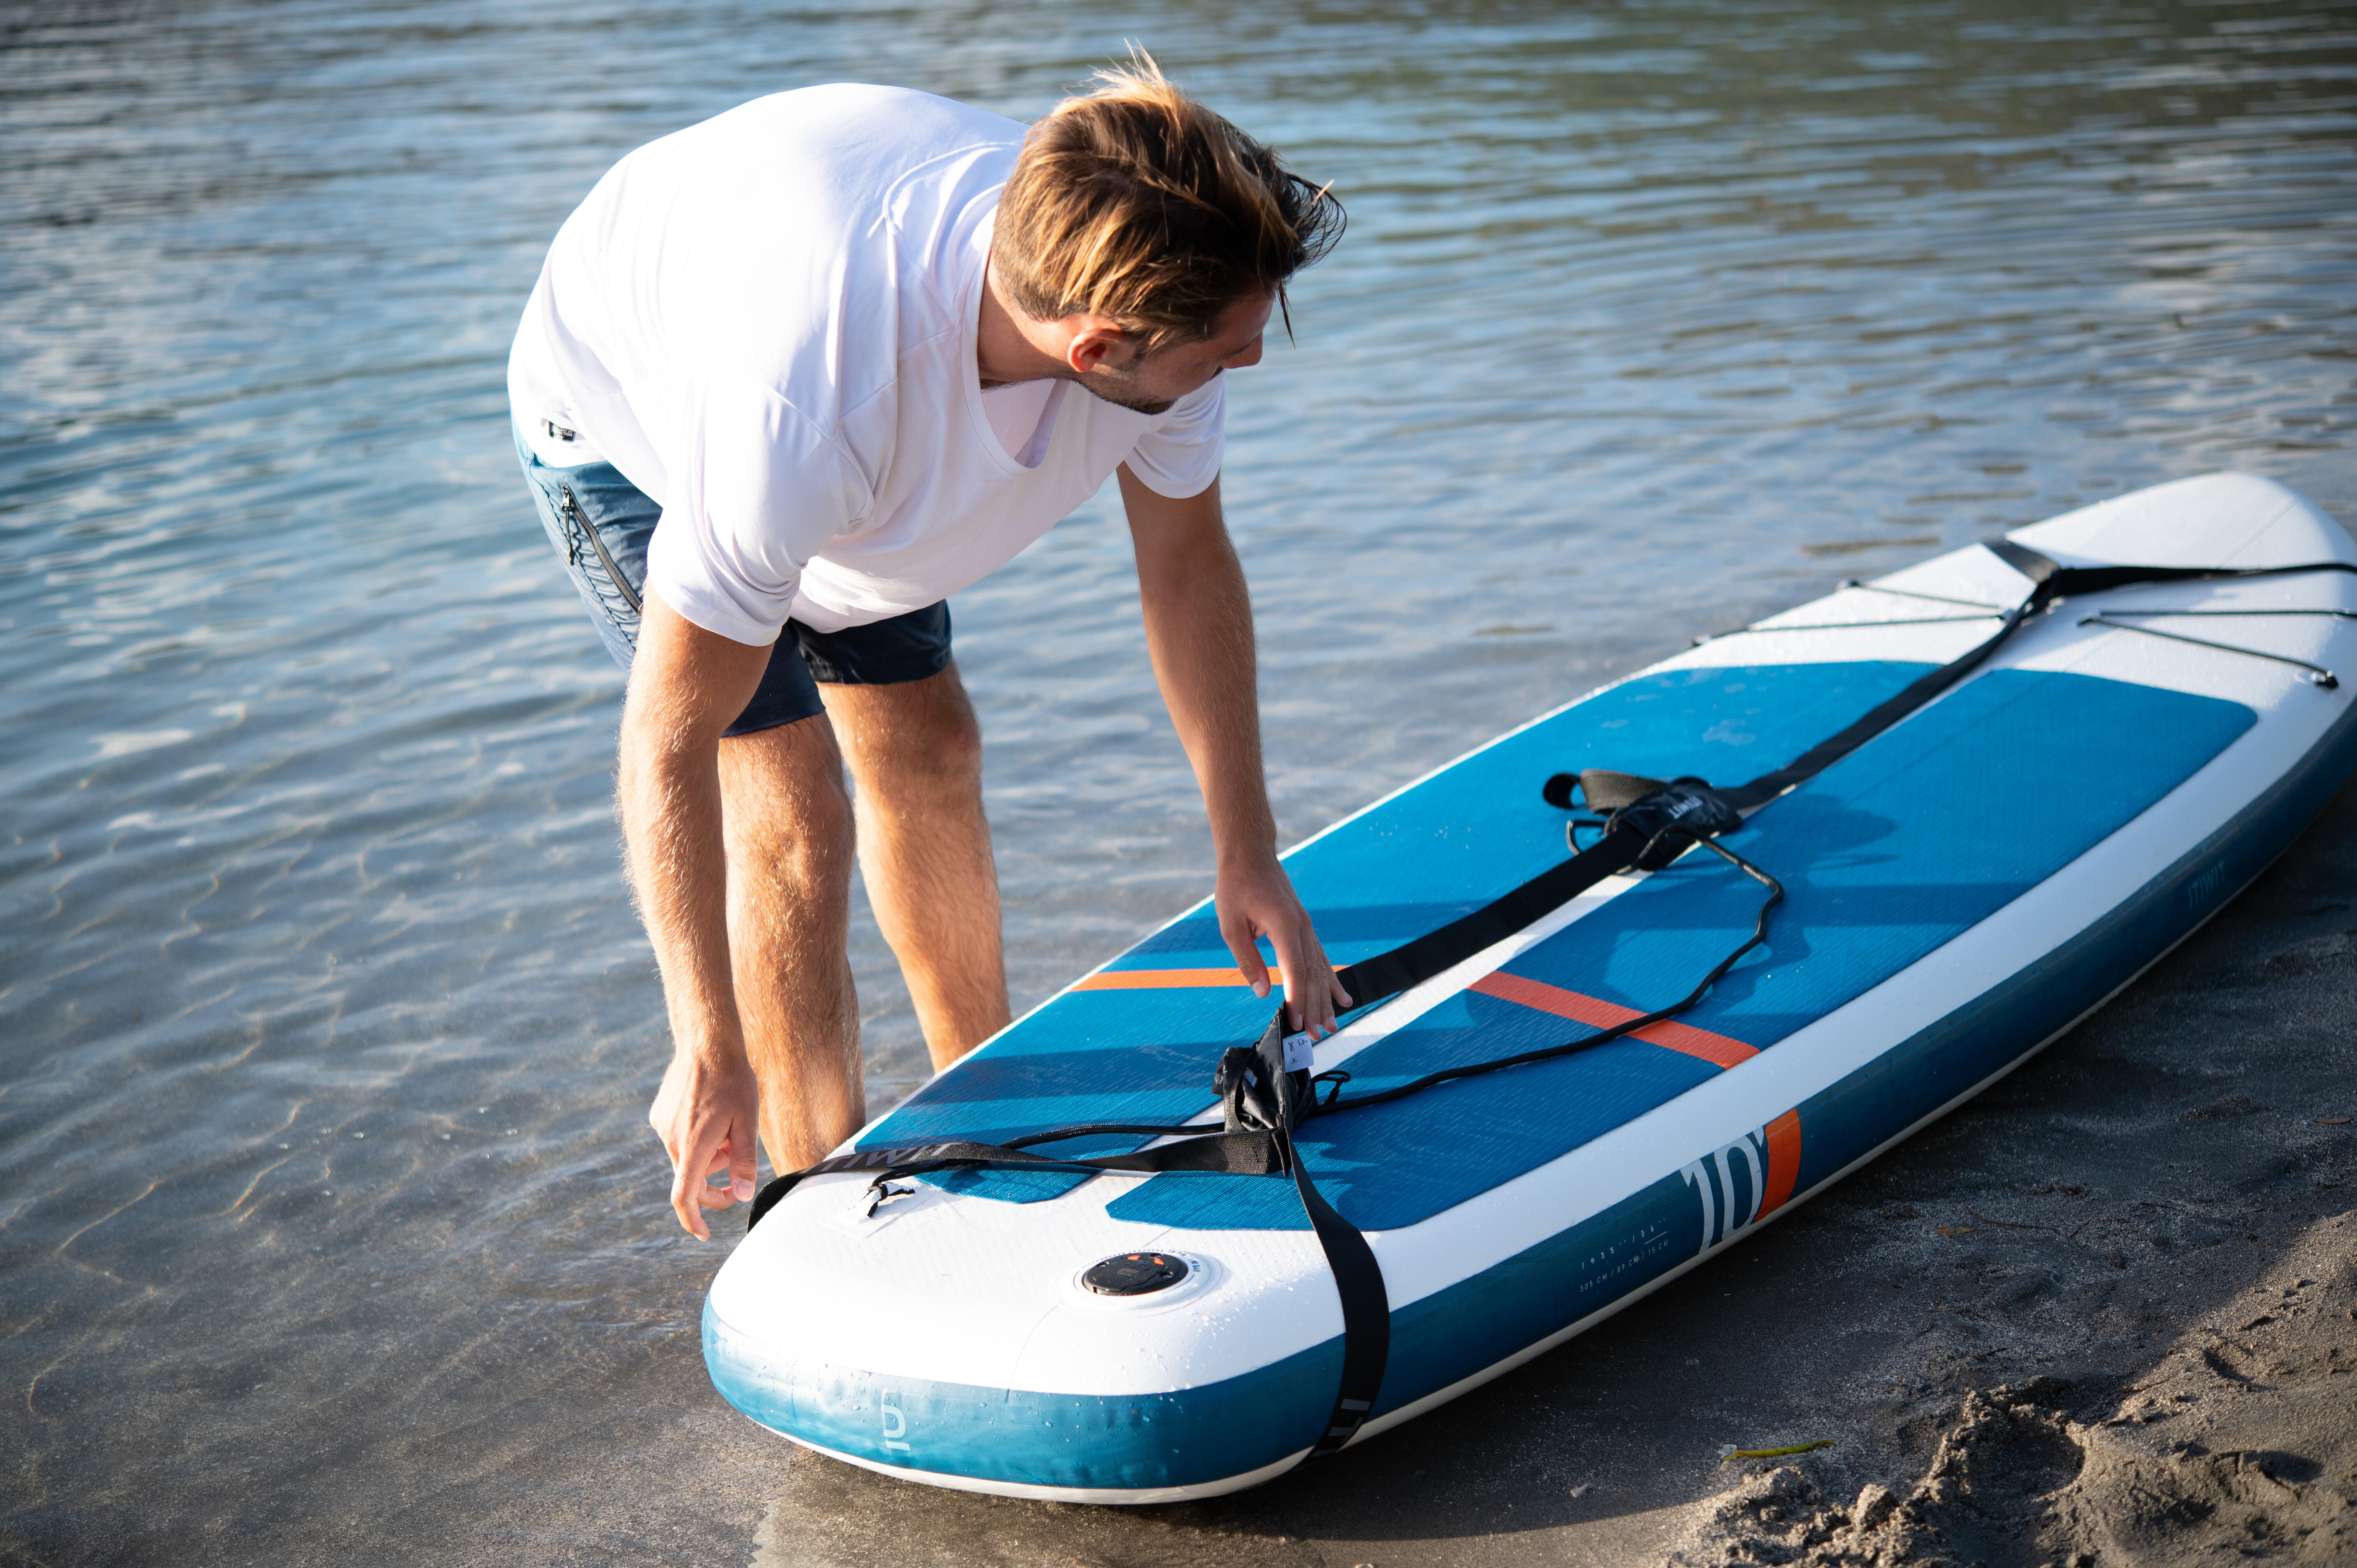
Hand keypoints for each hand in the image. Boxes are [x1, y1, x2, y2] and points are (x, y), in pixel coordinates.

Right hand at [648, 1041, 760, 1239]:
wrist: (707, 1043)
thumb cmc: (733, 1080)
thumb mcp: (748, 1121)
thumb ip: (744, 1161)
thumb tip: (742, 1194)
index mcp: (693, 1146)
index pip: (684, 1197)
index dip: (693, 1220)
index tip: (705, 1233)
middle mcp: (671, 1140)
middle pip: (691, 1178)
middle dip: (715, 1178)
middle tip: (738, 1163)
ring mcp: (662, 1126)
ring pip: (687, 1157)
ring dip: (708, 1154)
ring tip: (729, 1126)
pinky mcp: (659, 1115)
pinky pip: (679, 1138)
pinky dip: (697, 1137)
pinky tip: (712, 1111)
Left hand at [1215, 854, 1353, 1037]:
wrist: (1251, 856)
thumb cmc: (1236, 888)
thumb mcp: (1231, 925)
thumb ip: (1248, 960)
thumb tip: (1263, 992)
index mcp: (1283, 925)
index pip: (1294, 969)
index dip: (1297, 997)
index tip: (1297, 1021)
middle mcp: (1301, 926)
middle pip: (1312, 973)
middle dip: (1315, 1007)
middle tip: (1315, 1034)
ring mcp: (1307, 926)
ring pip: (1321, 968)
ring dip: (1326, 999)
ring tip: (1332, 1024)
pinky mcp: (1305, 927)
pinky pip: (1321, 958)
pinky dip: (1331, 979)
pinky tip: (1342, 997)